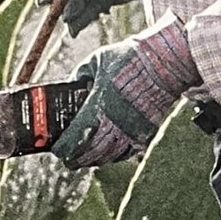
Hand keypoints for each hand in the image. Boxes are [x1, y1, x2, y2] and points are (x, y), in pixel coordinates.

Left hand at [50, 16, 201, 168]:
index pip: (77, 135)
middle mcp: (115, 122)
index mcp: (99, 104)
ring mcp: (131, 129)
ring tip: (84, 161)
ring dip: (93, 160)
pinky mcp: (145, 131)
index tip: (56, 149)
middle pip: (90, 151)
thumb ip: (80, 75)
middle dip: (75, 158)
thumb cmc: (129, 58)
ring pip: (108, 155)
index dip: (64, 147)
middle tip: (67, 160)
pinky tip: (107, 155)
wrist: (164, 64)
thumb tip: (70, 85)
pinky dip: (114, 157)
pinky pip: (127, 152)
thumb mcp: (96, 61)